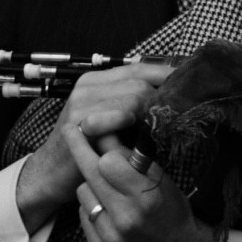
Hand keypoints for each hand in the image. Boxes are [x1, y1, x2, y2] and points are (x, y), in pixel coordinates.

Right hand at [16, 62, 172, 232]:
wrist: (51, 174)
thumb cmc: (87, 148)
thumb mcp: (109, 119)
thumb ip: (131, 104)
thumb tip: (172, 95)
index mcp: (95, 80)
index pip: (138, 67)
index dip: (166, 72)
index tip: (190, 79)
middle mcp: (88, 85)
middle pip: (140, 81)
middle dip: (164, 94)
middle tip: (186, 107)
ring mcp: (83, 102)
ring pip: (135, 97)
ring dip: (155, 111)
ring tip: (171, 123)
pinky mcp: (82, 124)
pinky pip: (122, 117)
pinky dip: (140, 127)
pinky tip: (152, 138)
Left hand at [70, 125, 217, 241]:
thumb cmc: (170, 207)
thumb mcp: (158, 176)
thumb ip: (130, 157)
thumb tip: (104, 132)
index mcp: (145, 197)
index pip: (108, 162)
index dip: (104, 147)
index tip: (97, 133)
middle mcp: (126, 219)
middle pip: (90, 174)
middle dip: (79, 148)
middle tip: (70, 128)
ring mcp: (112, 238)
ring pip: (82, 192)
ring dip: (91, 183)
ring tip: (108, 185)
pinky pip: (83, 215)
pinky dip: (91, 206)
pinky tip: (106, 206)